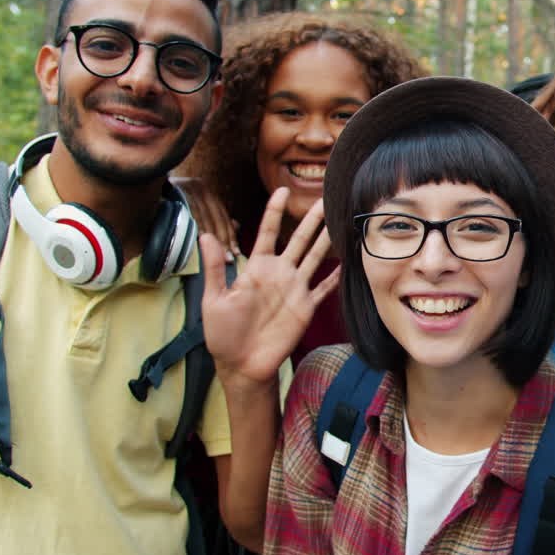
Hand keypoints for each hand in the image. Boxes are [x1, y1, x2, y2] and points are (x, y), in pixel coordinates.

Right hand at [173, 175, 240, 259]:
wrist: (144, 189)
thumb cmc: (168, 203)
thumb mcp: (195, 206)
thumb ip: (214, 216)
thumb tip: (237, 225)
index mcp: (206, 190)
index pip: (222, 216)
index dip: (231, 236)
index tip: (236, 253)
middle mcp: (199, 186)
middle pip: (216, 217)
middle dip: (224, 240)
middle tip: (229, 258)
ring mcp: (188, 187)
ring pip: (206, 217)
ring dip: (213, 238)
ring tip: (219, 255)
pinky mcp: (177, 191)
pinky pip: (191, 212)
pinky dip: (198, 227)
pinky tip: (202, 241)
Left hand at [200, 187, 338, 389]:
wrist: (241, 365)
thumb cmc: (222, 334)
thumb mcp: (213, 299)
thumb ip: (215, 268)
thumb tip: (205, 235)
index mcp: (256, 268)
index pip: (268, 232)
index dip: (274, 211)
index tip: (282, 190)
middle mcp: (279, 274)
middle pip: (299, 240)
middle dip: (310, 219)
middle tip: (324, 198)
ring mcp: (294, 290)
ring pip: (315, 258)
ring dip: (327, 240)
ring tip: (340, 221)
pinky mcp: (305, 308)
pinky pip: (324, 288)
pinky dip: (336, 277)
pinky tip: (348, 263)